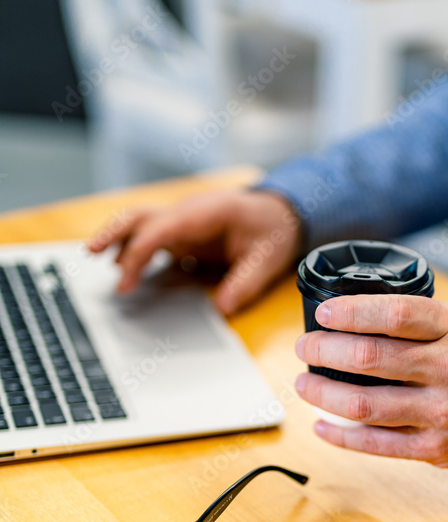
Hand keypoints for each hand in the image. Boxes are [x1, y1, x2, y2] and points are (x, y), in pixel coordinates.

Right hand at [88, 188, 301, 314]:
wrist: (281, 213)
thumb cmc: (273, 230)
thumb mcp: (268, 259)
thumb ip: (245, 283)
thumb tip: (223, 308)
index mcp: (206, 212)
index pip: (161, 229)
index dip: (138, 253)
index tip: (124, 279)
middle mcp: (188, 213)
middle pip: (140, 217)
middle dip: (113, 233)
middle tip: (90, 253)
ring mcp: (184, 222)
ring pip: (141, 224)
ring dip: (118, 241)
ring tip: (100, 264)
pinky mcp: (184, 234)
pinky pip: (153, 239)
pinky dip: (136, 252)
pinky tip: (126, 272)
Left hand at [294, 295, 447, 471]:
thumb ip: (422, 319)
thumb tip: (358, 314)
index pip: (393, 315)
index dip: (350, 313)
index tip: (324, 315)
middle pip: (370, 358)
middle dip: (325, 352)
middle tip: (306, 348)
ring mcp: (443, 412)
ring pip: (365, 405)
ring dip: (324, 394)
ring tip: (306, 383)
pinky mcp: (437, 449)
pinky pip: (377, 444)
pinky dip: (342, 437)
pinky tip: (322, 426)